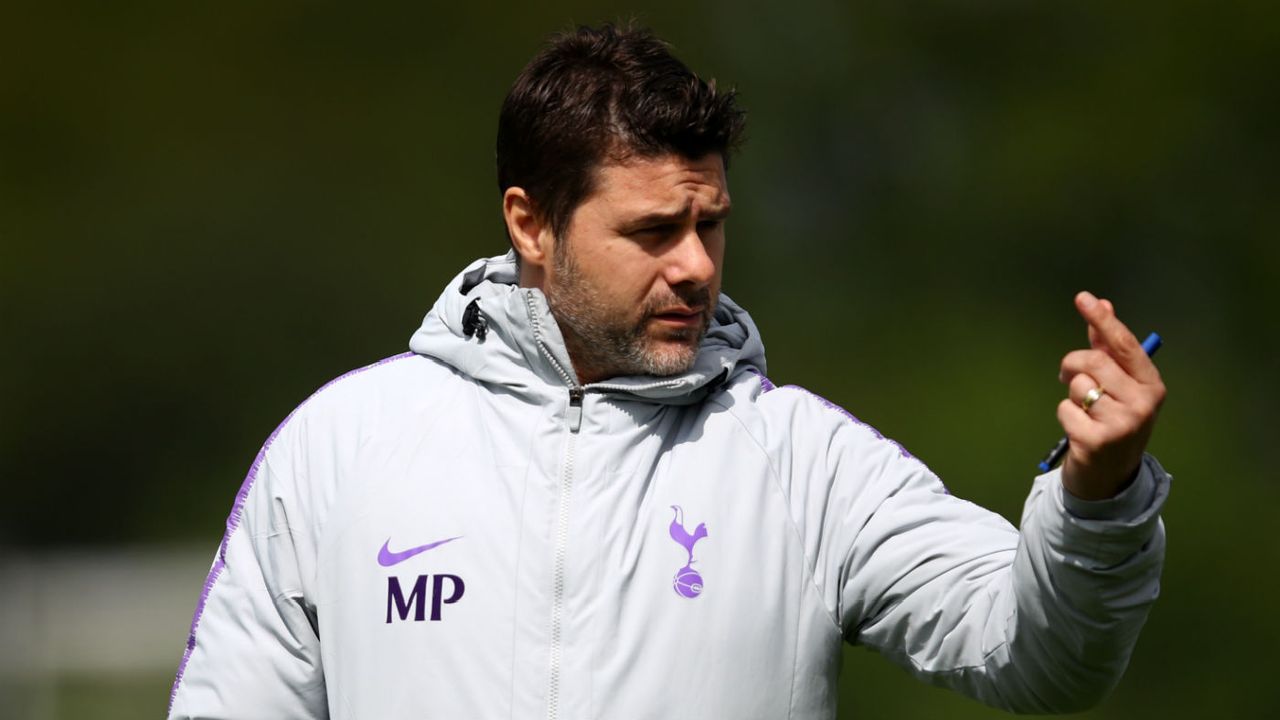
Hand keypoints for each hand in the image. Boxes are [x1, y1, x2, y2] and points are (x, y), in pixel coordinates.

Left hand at [1056, 291, 1166, 499]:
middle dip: (1072, 365)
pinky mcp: (1097, 441)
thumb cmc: (1112, 421)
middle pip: (1093, 361)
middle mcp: (1143, 404)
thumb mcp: (1119, 386)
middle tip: (1066, 376)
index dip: (1103, 320)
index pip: (1124, 345)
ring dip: (1071, 395)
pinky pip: (1065, 410)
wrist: (1109, 476)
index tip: (1084, 298)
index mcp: (1151, 386)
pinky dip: (1065, 416)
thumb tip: (1102, 304)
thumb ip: (1108, 348)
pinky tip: (1078, 430)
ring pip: (1077, 386)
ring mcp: (1122, 424)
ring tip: (1083, 411)